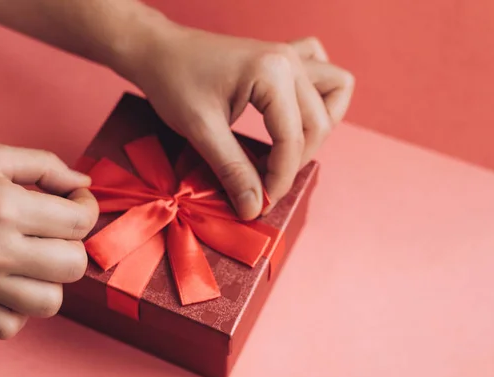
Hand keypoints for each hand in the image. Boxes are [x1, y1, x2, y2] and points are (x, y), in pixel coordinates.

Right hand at [0, 145, 98, 338]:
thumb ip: (46, 166)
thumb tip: (84, 185)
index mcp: (4, 207)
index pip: (80, 222)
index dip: (86, 209)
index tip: (74, 204)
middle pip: (72, 265)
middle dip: (73, 244)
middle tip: (55, 231)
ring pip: (50, 303)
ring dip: (51, 281)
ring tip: (34, 260)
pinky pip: (10, 326)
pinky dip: (18, 310)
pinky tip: (11, 284)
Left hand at [120, 24, 353, 219]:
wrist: (159, 51)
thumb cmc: (173, 82)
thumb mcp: (201, 130)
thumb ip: (232, 169)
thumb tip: (255, 207)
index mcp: (272, 72)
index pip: (292, 138)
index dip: (280, 178)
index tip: (261, 203)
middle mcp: (290, 59)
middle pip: (319, 122)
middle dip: (296, 160)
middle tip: (267, 183)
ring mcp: (290, 54)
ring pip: (335, 91)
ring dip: (320, 124)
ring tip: (291, 148)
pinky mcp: (284, 57)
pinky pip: (321, 70)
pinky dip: (318, 94)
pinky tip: (294, 112)